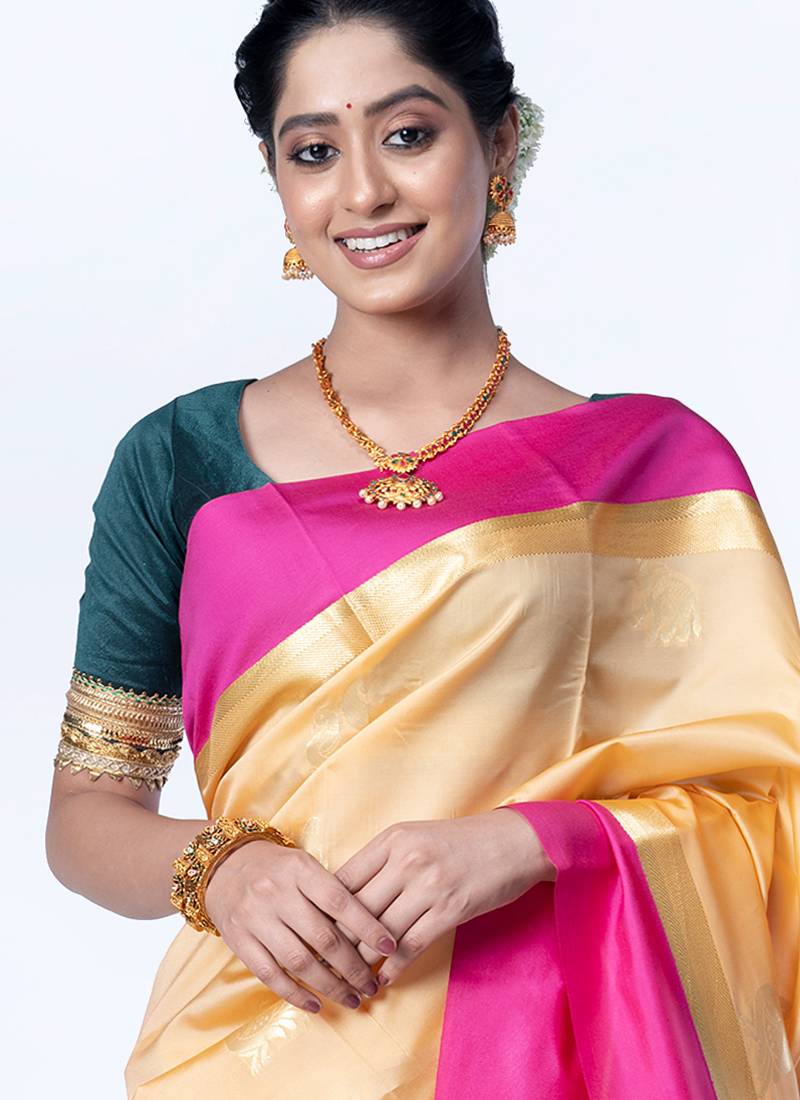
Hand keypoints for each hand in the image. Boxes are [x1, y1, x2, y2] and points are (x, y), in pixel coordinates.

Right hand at [204, 839, 397, 1013]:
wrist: (224, 866)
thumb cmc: (277, 868)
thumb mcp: (304, 865)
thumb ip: (331, 892)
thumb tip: (369, 930)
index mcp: (300, 870)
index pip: (341, 902)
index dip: (368, 927)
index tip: (390, 948)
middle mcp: (277, 893)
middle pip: (323, 938)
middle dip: (353, 967)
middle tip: (372, 985)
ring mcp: (256, 918)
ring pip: (300, 962)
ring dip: (330, 986)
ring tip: (352, 999)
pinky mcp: (239, 941)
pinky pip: (271, 975)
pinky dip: (296, 994)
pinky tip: (316, 1005)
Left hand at [331, 808, 554, 986]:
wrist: (513, 841)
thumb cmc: (460, 841)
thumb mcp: (415, 837)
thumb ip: (382, 861)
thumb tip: (344, 896)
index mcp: (392, 839)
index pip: (343, 880)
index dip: (324, 912)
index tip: (312, 934)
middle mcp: (406, 860)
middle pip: (356, 911)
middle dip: (337, 944)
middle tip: (322, 967)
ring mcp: (428, 886)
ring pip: (380, 934)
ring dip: (362, 963)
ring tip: (350, 981)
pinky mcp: (450, 910)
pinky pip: (410, 947)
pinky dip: (392, 969)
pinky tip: (382, 981)